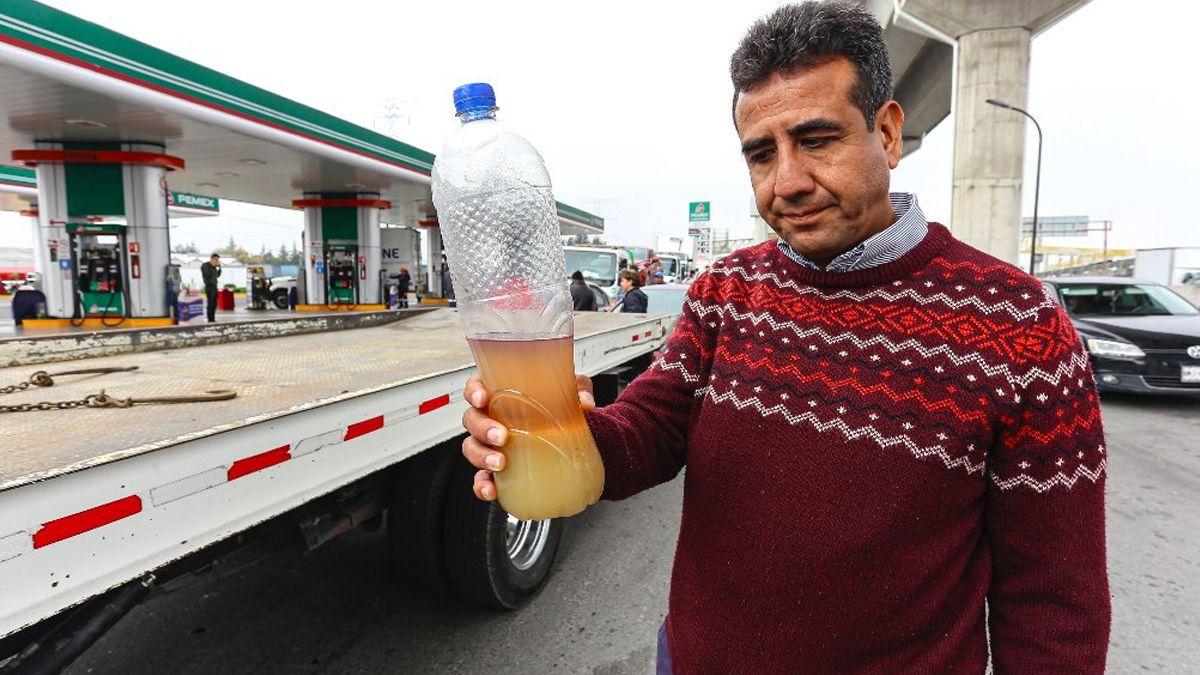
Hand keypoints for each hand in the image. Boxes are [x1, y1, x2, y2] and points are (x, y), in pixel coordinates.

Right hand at [461, 372, 595, 501]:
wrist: (569, 436)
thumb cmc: (557, 406)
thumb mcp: (570, 391)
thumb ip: (578, 389)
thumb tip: (585, 402)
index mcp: (500, 393)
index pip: (476, 387)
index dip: (474, 391)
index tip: (483, 398)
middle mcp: (490, 417)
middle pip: (472, 419)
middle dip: (482, 428)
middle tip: (501, 436)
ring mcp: (490, 444)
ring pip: (472, 448)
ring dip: (481, 456)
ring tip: (499, 463)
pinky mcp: (496, 469)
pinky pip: (481, 478)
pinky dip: (482, 485)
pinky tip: (491, 490)